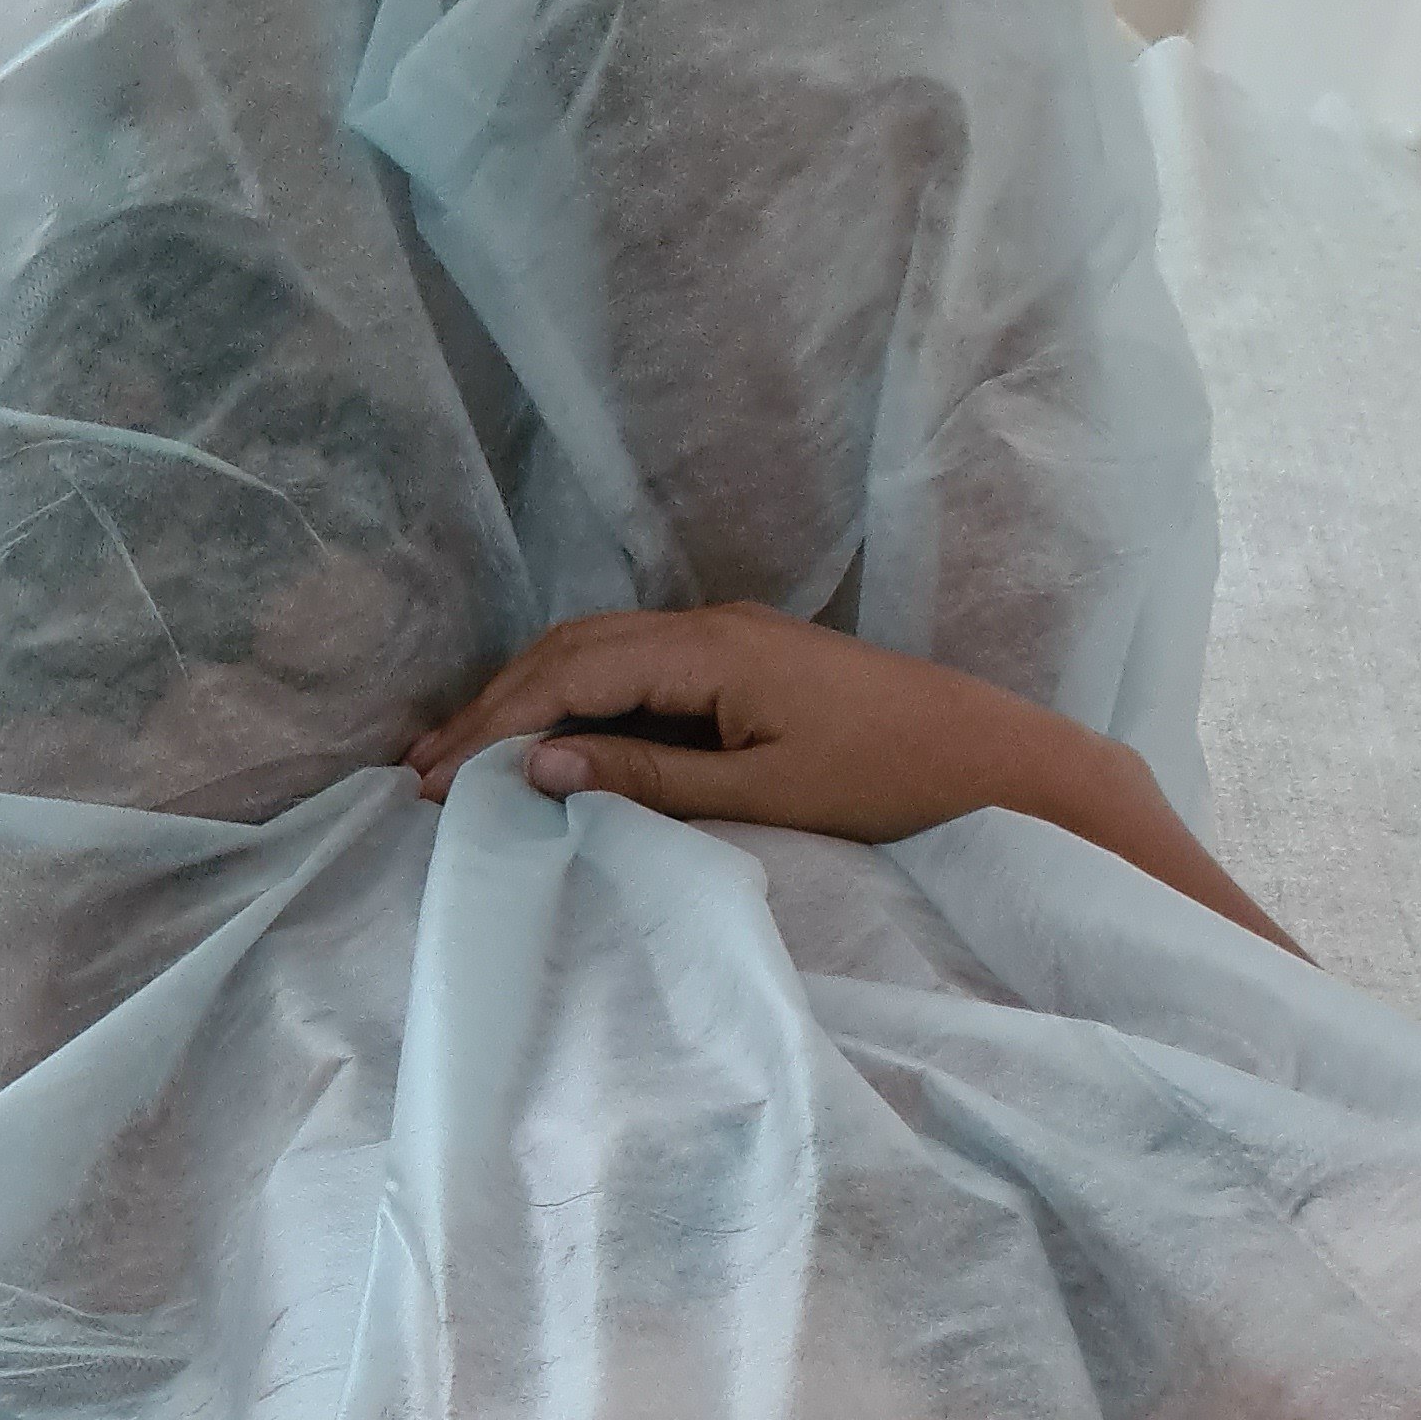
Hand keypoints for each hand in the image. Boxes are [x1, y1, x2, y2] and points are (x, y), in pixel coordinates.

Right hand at [403, 603, 1319, 965]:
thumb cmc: (893, 783)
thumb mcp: (767, 793)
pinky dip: (579, 702)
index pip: (572, 673)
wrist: (998, 761)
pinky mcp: (750, 665)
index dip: (495, 724)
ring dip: (528, 702)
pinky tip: (553, 743)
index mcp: (713, 648)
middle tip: (422, 773)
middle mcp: (714, 626)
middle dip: (493, 708)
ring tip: (465, 759)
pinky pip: (637, 670)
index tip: (436, 781)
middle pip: (572, 650)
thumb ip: (653, 778)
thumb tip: (543, 764)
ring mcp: (732, 639)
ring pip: (600, 654)